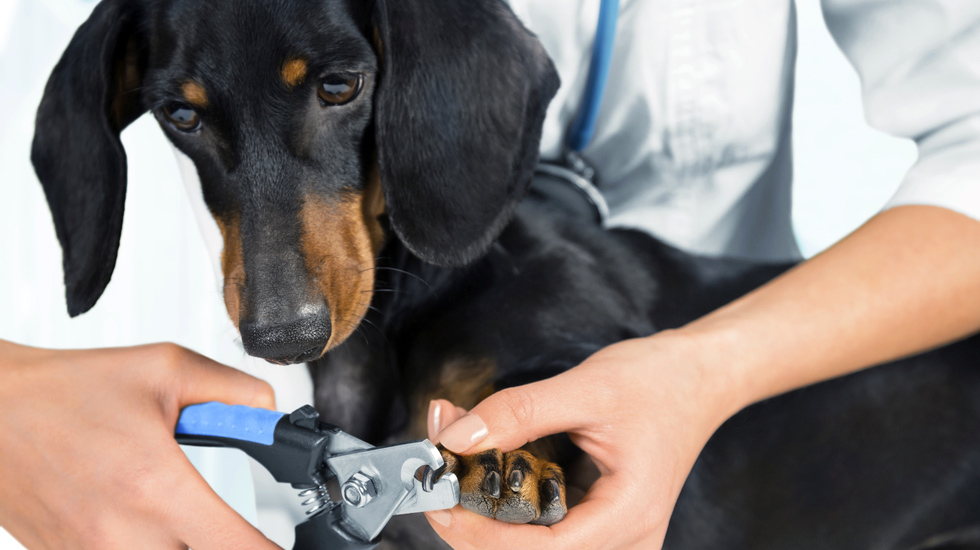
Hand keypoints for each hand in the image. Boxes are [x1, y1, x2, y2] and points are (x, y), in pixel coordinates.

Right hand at [0, 340, 281, 549]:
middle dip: (222, 541)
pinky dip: (147, 545)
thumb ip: (233, 392)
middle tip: (227, 520)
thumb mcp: (165, 369)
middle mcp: (123, 534)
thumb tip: (270, 413)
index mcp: (157, 486)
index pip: (237, 547)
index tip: (284, 543)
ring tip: (182, 513)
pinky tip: (144, 520)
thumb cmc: (65, 391)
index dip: (269, 549)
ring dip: (184, 542)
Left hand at [423, 333, 737, 549]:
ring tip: (460, 463)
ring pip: (534, 548)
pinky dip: (507, 502)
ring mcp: (615, 537)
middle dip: (476, 524)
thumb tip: (458, 438)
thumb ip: (518, 414)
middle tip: (441, 475)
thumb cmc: (659, 382)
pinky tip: (487, 466)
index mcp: (628, 515)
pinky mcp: (600, 524)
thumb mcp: (585, 387)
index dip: (482, 536)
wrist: (699, 377)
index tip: (442, 504)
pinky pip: (544, 530)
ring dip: (487, 513)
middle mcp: (626, 540)